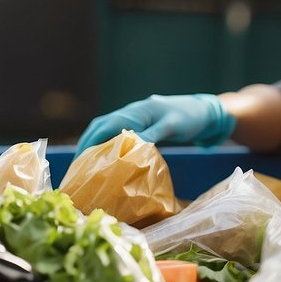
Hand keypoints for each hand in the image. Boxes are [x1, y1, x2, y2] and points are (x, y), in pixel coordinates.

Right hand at [75, 94, 235, 156]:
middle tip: (76, 170)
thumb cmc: (189, 117)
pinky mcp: (139, 126)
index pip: (105, 127)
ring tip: (84, 169)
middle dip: (85, 147)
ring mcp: (134, 119)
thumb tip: (132, 146)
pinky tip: (104, 162)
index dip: (90, 143)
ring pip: (105, 131)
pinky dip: (106, 147)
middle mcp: (130, 113)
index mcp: (136, 111)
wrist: (204, 111)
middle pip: (99, 128)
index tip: (79, 162)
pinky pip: (116, 135)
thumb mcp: (172, 126)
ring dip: (93, 147)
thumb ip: (152, 134)